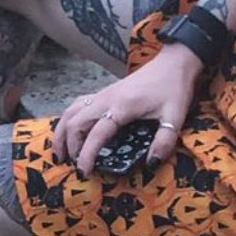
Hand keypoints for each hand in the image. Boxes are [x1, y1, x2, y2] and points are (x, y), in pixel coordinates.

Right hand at [53, 44, 201, 174]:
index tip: (84, 172)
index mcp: (122, 107)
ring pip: (71, 112)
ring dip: (63, 132)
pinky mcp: (104, 92)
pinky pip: (78, 105)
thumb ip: (163, 142)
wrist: (173, 63)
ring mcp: (103, 94)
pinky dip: (68, 119)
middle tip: (73, 165)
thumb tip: (150, 164)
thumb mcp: (174, 117)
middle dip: (70, 146)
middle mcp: (106, 99)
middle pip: (75, 122)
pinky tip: (69, 130)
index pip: (96, 134)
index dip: (87, 155)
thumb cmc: (174, 89)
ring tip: (61, 152)